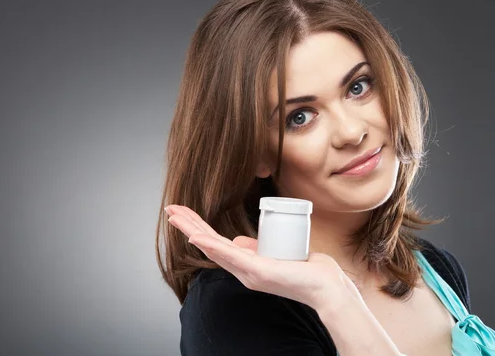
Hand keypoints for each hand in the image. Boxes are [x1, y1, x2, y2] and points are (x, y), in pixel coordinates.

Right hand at [165, 204, 354, 308]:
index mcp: (244, 265)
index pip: (215, 242)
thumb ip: (255, 247)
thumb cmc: (304, 270)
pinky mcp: (258, 271)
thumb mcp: (273, 253)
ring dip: (192, 230)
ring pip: (214, 247)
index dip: (197, 227)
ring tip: (175, 216)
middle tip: (169, 210)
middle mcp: (241, 270)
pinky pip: (230, 256)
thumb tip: (239, 239)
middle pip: (208, 243)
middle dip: (187, 225)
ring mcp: (247, 272)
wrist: (325, 286)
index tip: (183, 213)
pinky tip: (196, 237)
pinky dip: (211, 246)